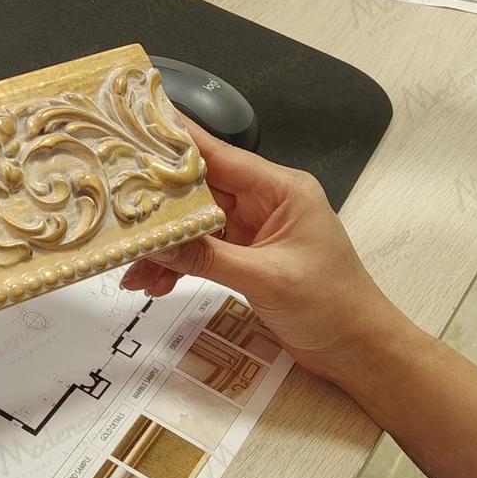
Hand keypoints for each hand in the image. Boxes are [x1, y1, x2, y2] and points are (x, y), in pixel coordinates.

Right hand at [119, 123, 414, 391]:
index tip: (137, 126)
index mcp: (281, 189)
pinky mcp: (247, 256)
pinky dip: (178, 264)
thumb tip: (158, 241)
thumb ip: (208, 257)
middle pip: (199, 189)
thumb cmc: (336, 307)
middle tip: (117, 208)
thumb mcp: (266, 279)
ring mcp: (255, 230)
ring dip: (165, 245)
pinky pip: (201, 251)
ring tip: (133, 264)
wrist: (359, 351)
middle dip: (159, 204)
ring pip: (195, 224)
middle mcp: (266, 202)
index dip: (176, 141)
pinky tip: (155, 281)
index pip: (219, 154)